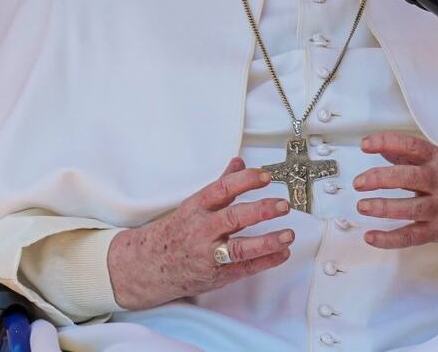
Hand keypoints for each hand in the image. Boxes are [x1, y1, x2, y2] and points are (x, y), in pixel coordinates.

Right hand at [107, 158, 293, 309]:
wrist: (150, 265)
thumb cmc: (178, 232)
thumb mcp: (196, 204)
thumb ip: (221, 184)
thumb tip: (239, 163)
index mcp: (197, 208)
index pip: (222, 190)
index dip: (245, 181)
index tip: (265, 176)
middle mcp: (202, 230)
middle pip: (233, 218)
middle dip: (261, 211)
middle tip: (282, 205)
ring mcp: (209, 254)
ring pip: (240, 249)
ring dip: (267, 242)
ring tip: (287, 234)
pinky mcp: (217, 275)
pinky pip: (245, 269)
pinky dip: (266, 261)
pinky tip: (282, 253)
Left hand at [353, 132, 437, 249]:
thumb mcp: (434, 159)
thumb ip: (405, 153)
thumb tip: (377, 146)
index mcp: (437, 159)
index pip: (411, 146)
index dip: (387, 142)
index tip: (365, 144)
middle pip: (408, 178)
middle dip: (380, 178)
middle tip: (359, 182)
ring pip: (409, 209)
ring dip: (383, 207)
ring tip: (362, 206)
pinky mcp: (434, 230)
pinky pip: (410, 236)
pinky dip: (389, 239)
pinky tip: (370, 237)